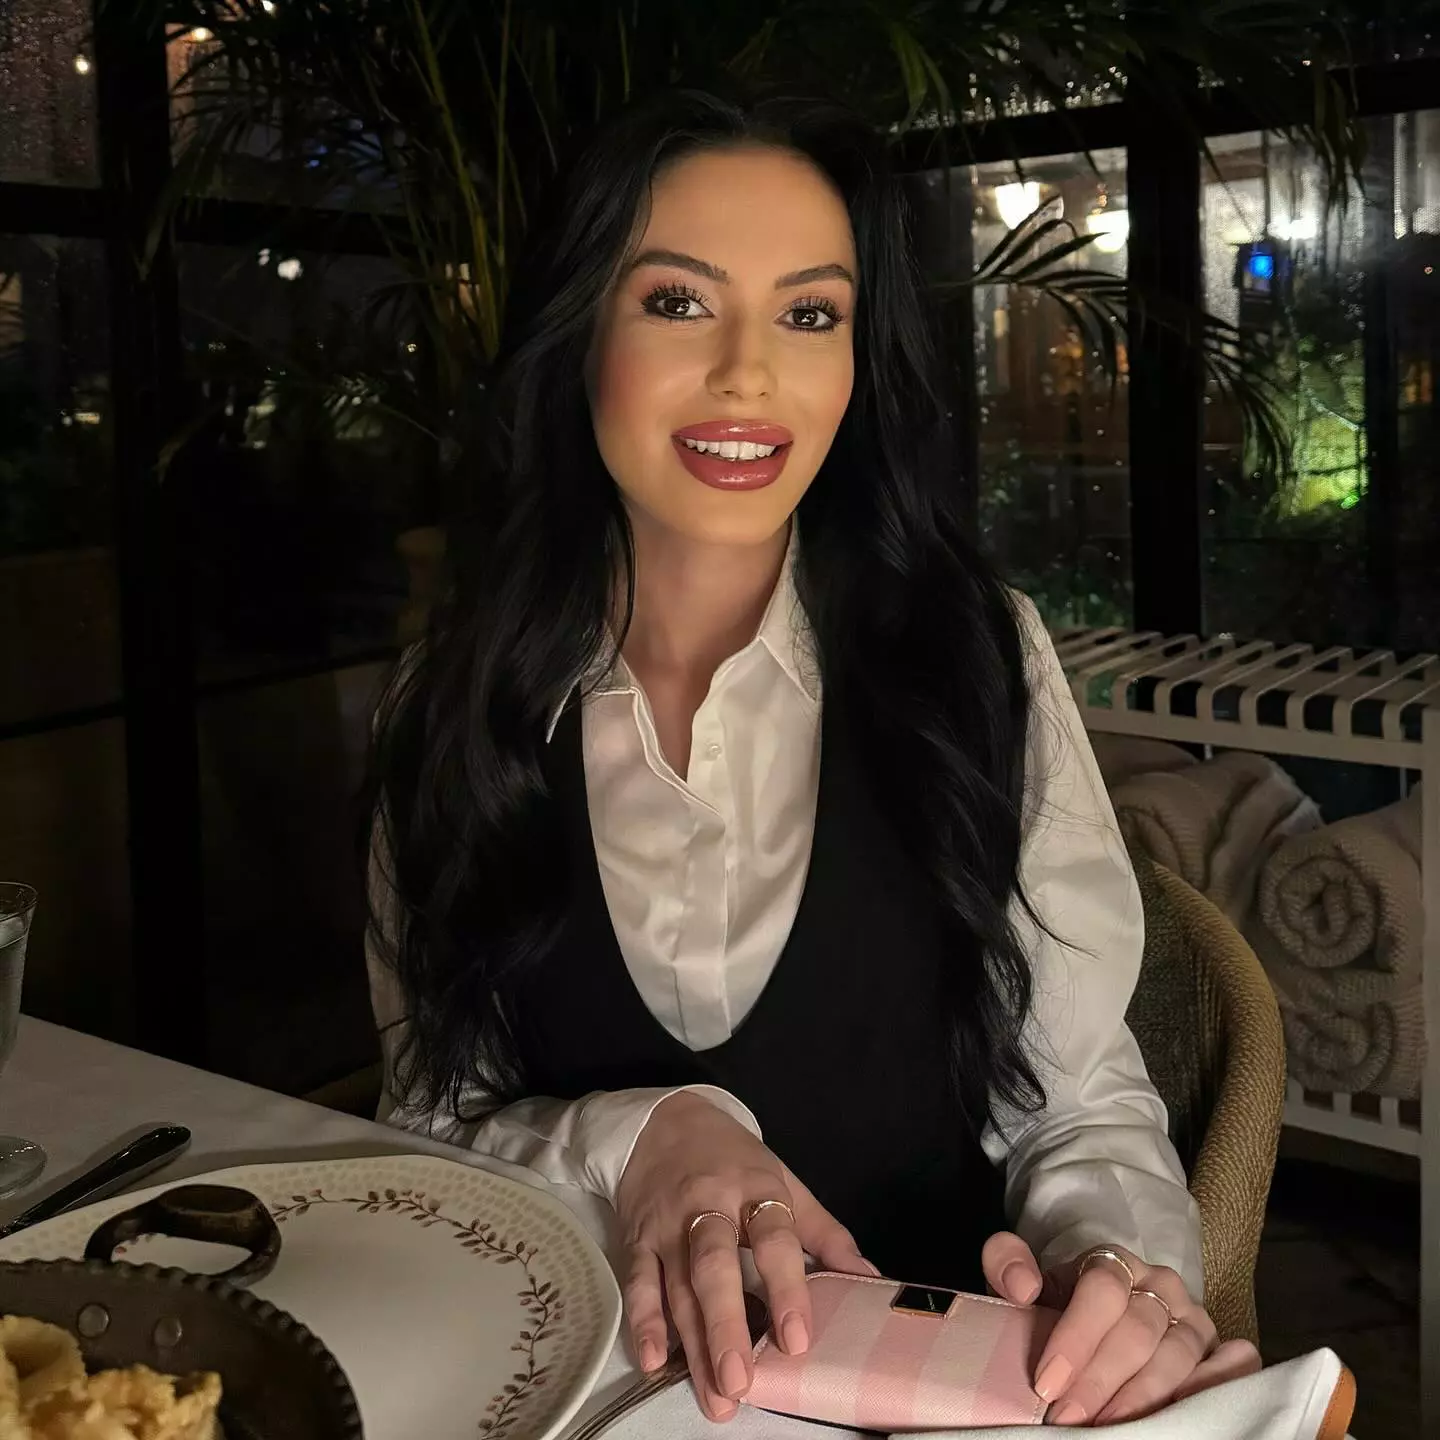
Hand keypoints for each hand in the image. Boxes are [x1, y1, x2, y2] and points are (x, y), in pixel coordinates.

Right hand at [617, 1091, 875, 1421]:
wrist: (663, 1121)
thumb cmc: (734, 1160)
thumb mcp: (785, 1181)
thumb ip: (825, 1233)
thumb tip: (870, 1279)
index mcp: (754, 1190)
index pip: (773, 1240)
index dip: (786, 1289)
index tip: (797, 1340)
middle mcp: (708, 1207)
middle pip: (715, 1268)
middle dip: (727, 1326)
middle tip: (742, 1380)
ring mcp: (668, 1225)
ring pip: (678, 1287)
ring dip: (694, 1344)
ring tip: (715, 1395)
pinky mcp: (638, 1239)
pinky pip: (638, 1282)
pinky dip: (643, 1321)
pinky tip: (655, 1359)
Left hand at [983, 1234, 1261, 1426]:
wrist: (1096, 1317)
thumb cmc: (1059, 1306)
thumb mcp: (1027, 1282)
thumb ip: (1008, 1264)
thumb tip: (1023, 1286)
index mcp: (1113, 1262)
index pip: (1103, 1289)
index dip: (1076, 1337)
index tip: (1046, 1382)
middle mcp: (1160, 1286)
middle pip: (1138, 1331)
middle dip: (1100, 1380)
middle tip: (1068, 1418)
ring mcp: (1193, 1320)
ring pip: (1177, 1358)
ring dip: (1141, 1400)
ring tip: (1108, 1430)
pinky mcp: (1215, 1353)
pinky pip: (1225, 1370)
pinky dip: (1206, 1392)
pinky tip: (1179, 1416)